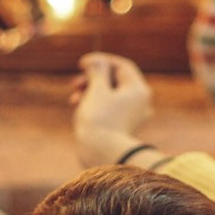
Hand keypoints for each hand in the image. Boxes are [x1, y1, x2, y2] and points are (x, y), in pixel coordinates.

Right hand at [69, 52, 154, 167]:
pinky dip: (96, 104)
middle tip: (75, 83)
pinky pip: (110, 108)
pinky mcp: (123, 126)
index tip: (82, 64)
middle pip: (116, 80)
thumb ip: (97, 71)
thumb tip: (96, 61)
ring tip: (74, 98)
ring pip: (111, 95)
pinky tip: (79, 108)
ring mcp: (133, 115)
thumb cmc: (100, 119)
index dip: (101, 61)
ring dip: (91, 92)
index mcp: (139, 89)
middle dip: (93, 79)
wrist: (103, 154)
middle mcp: (140, 101)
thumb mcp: (97, 90)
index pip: (121, 66)